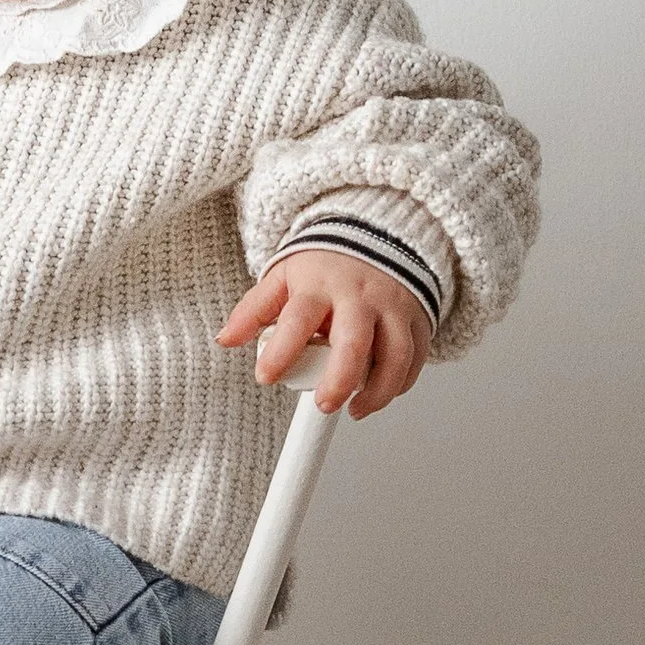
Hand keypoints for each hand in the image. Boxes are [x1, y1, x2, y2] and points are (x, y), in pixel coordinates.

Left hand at [216, 246, 430, 417]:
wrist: (377, 234)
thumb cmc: (326, 264)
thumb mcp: (284, 277)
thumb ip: (254, 309)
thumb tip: (226, 339)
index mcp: (320, 284)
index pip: (298, 319)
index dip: (280, 351)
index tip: (265, 377)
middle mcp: (360, 296)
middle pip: (354, 341)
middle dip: (340, 380)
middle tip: (324, 406)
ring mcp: (393, 306)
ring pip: (395, 355)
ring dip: (378, 391)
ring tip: (355, 410)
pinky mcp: (418, 317)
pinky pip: (416, 357)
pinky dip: (401, 383)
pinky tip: (379, 394)